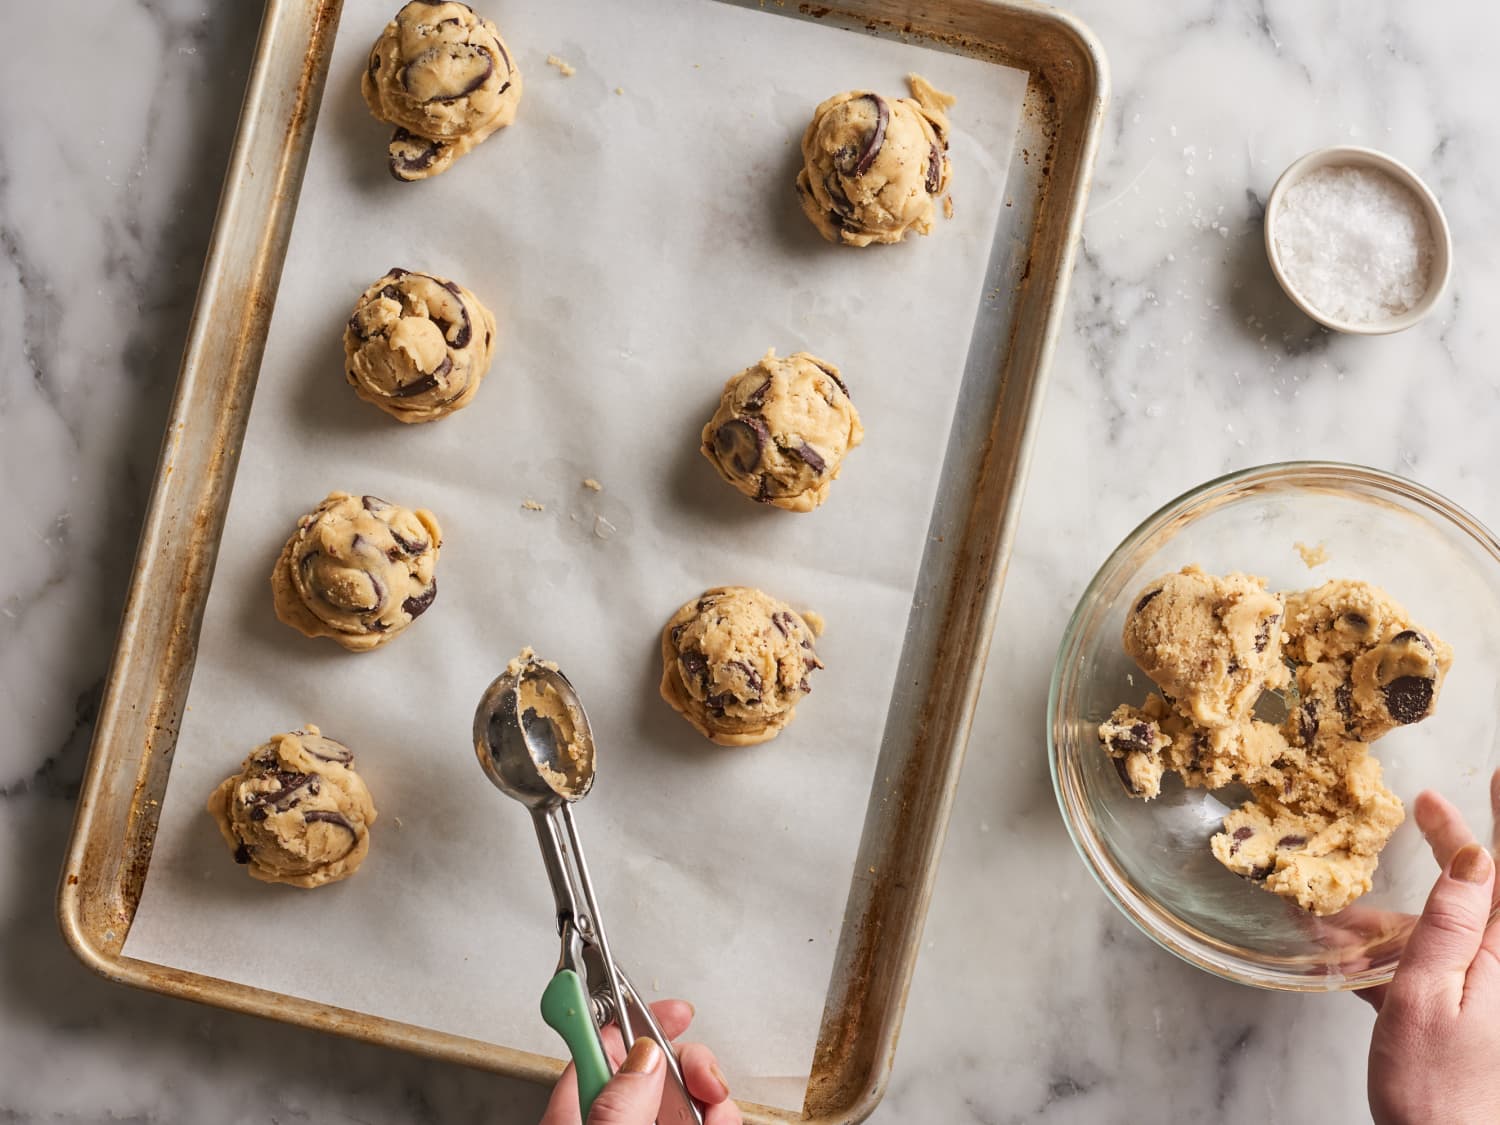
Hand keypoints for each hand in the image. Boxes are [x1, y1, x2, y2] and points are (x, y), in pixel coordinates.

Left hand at [540, 998, 741, 1124]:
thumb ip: (618, 1104)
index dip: (640, 1017)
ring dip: (709, 1095)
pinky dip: (716, 1115)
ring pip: (680, 1097)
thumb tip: (645, 1055)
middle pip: (653, 1067)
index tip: (678, 1011)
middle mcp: (606, 1120)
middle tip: (708, 1082)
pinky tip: (720, 1122)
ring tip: (718, 1114)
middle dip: (689, 1064)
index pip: (603, 1042)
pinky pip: (695, 1119)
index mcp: (575, 1112)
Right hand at [1364, 770, 1499, 1124]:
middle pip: (1490, 887)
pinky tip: (1347, 963)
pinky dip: (1395, 956)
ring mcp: (1490, 990)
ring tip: (1348, 918)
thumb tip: (1475, 857)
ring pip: (1455, 926)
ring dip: (1411, 913)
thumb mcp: (1428, 996)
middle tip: (1435, 803)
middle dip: (1462, 844)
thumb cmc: (1432, 1090)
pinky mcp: (1472, 1015)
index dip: (1499, 820)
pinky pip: (1435, 964)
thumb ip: (1454, 924)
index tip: (1488, 777)